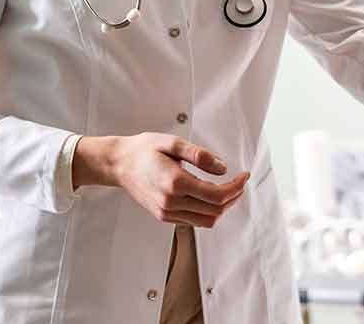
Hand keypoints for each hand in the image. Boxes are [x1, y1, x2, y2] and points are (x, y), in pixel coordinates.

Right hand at [73, 133, 248, 227]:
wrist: (119, 164)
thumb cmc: (143, 150)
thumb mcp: (173, 143)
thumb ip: (200, 156)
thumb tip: (223, 168)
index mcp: (175, 183)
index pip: (217, 195)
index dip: (236, 187)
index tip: (244, 176)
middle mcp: (171, 202)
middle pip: (216, 210)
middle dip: (233, 197)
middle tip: (239, 182)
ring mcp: (167, 212)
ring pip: (207, 220)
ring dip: (223, 207)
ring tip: (229, 190)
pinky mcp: (164, 216)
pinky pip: (194, 221)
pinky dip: (208, 211)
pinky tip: (210, 196)